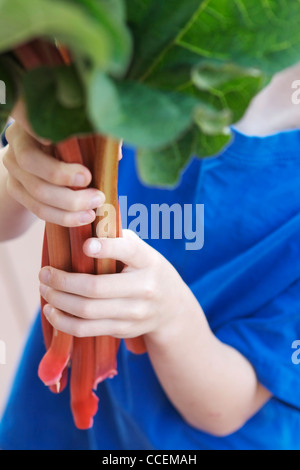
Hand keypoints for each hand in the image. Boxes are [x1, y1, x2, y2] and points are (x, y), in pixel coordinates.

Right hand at [3, 121, 104, 226]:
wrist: (45, 162)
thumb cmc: (72, 143)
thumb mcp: (83, 136)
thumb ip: (99, 138)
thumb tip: (117, 154)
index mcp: (31, 123)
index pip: (30, 125)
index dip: (45, 137)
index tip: (79, 166)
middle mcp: (17, 144)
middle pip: (31, 162)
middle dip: (65, 179)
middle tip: (96, 193)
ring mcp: (14, 169)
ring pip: (37, 192)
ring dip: (69, 205)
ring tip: (93, 209)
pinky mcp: (16, 191)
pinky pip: (38, 209)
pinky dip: (63, 217)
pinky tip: (84, 217)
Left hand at [39, 230, 195, 339]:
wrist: (172, 309)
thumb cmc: (146, 270)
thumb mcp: (142, 252)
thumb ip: (117, 239)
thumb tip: (82, 222)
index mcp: (147, 260)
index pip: (128, 251)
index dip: (106, 248)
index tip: (85, 245)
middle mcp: (144, 288)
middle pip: (96, 288)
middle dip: (63, 281)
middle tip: (44, 273)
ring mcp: (134, 313)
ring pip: (87, 311)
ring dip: (58, 301)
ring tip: (45, 289)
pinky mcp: (123, 330)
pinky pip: (87, 329)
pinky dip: (63, 321)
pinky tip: (52, 311)